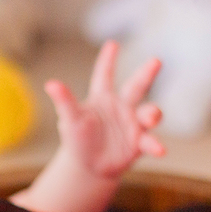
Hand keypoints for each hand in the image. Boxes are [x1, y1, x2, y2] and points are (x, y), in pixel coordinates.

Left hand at [47, 40, 165, 180]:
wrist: (89, 167)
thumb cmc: (78, 139)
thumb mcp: (71, 120)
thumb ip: (65, 102)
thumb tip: (51, 84)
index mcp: (102, 98)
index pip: (104, 75)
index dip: (107, 60)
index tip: (112, 44)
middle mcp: (121, 106)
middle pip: (137, 86)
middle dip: (147, 73)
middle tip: (156, 61)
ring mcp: (133, 124)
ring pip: (148, 113)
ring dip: (152, 114)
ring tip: (151, 117)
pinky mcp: (140, 143)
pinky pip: (150, 141)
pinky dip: (155, 145)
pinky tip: (160, 150)